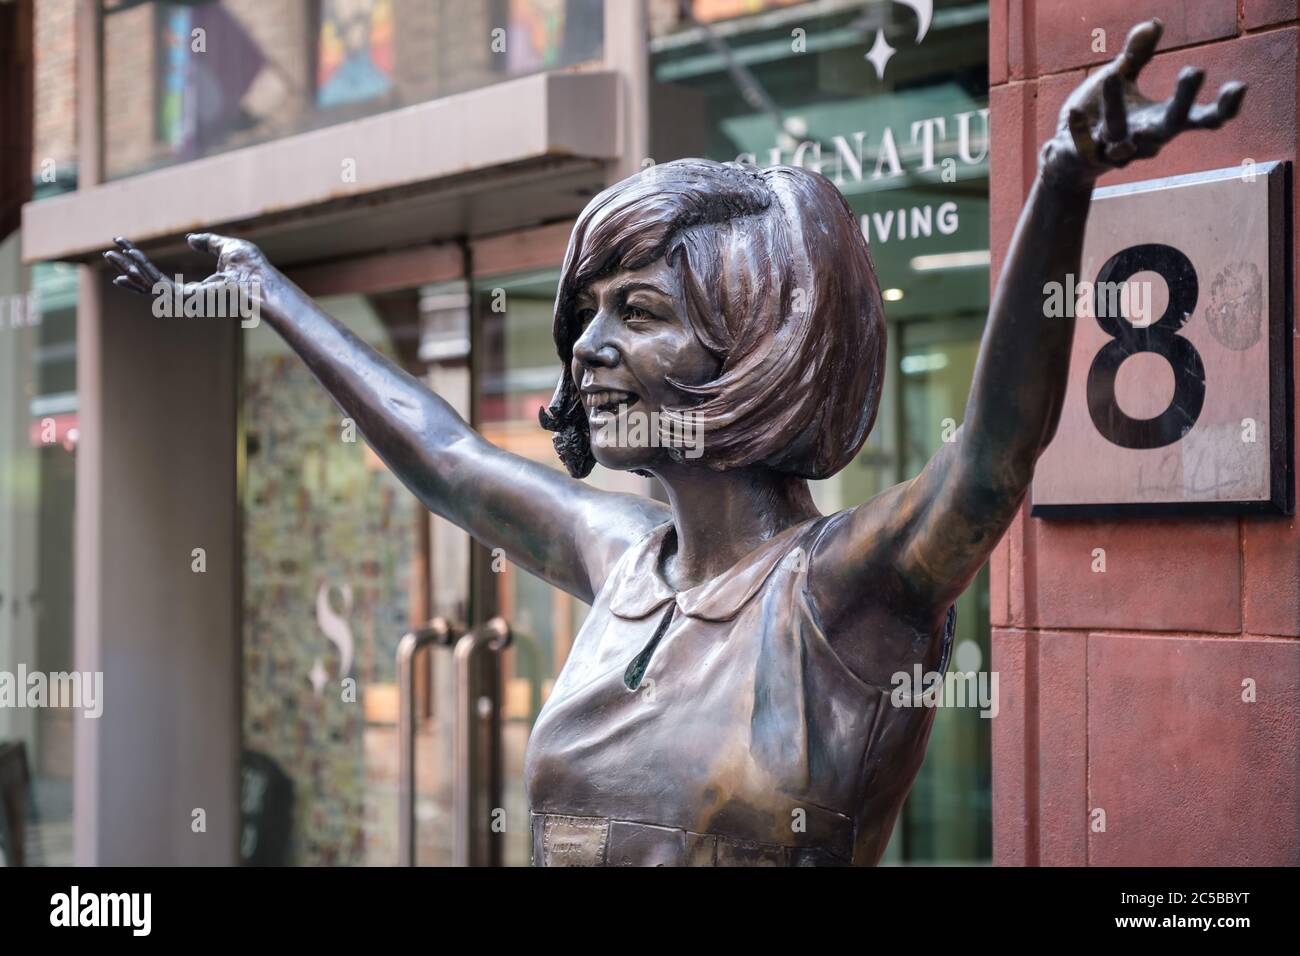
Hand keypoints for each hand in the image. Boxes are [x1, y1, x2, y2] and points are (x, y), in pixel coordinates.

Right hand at [104, 232, 270, 314]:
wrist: (261, 281)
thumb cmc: (252, 268)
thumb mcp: (226, 248)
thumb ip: (207, 243)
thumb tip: (188, 239)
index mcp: (199, 290)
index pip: (165, 281)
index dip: (145, 268)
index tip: (128, 255)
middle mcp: (189, 298)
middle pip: (150, 284)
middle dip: (129, 269)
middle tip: (109, 254)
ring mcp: (186, 300)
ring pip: (148, 283)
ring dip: (128, 267)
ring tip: (110, 253)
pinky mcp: (185, 298)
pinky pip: (156, 282)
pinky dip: (141, 267)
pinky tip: (129, 255)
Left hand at [1040, 19, 1245, 189]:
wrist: (1067, 152)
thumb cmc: (1101, 113)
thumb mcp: (1120, 78)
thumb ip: (1136, 56)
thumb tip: (1153, 23)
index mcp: (1163, 120)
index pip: (1202, 118)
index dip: (1223, 108)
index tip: (1238, 86)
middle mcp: (1147, 140)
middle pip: (1173, 124)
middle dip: (1185, 99)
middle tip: (1194, 69)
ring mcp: (1119, 153)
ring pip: (1121, 136)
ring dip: (1115, 107)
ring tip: (1111, 75)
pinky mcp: (1089, 159)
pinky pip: (1086, 147)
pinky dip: (1081, 130)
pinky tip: (1074, 112)